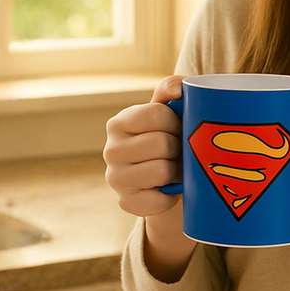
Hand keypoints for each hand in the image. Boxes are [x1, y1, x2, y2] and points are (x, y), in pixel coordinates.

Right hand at [103, 75, 184, 218]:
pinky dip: (171, 195)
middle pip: (162, 144)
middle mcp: (110, 150)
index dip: (176, 122)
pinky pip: (161, 199)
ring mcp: (115, 178)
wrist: (166, 180)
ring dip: (176, 171)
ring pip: (163, 170)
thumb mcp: (168, 110)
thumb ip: (171, 89)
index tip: (178, 128)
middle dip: (178, 148)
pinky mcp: (125, 202)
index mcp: (119, 122)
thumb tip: (178, 88)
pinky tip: (166, 188)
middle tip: (176, 152)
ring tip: (172, 168)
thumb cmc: (168, 138)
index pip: (157, 114)